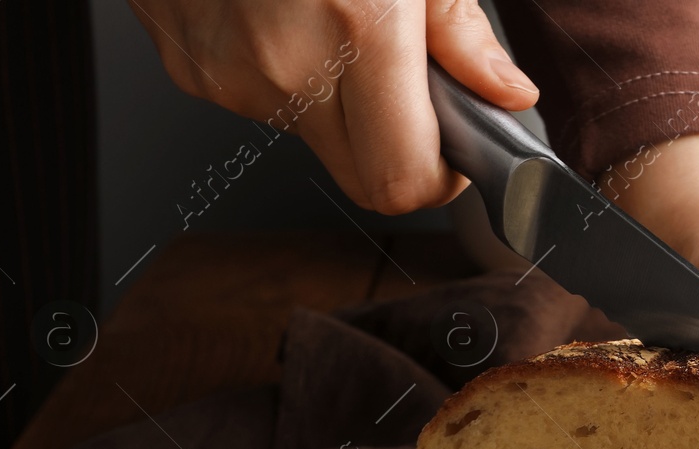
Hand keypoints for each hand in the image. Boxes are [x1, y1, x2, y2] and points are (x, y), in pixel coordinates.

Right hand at [129, 0, 536, 212]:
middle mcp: (286, 65)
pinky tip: (281, 10)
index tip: (453, 148)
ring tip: (331, 16)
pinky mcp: (191, 66)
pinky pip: (258, 98)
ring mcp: (228, 71)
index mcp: (356, 29)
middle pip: (360, 175)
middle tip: (405, 85)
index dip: (438, 177)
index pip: (401, 181)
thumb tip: (507, 95)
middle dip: (395, 144)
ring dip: (337, 98)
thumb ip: (460, 30)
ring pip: (311, 135)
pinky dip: (284, 69)